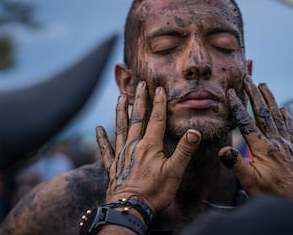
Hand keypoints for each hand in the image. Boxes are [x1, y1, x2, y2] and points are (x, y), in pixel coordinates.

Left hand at [95, 81, 200, 212]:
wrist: (130, 209)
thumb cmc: (154, 192)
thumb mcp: (175, 172)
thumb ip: (184, 150)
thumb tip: (194, 132)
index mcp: (149, 146)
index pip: (156, 119)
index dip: (159, 103)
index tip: (159, 88)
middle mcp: (133, 146)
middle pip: (137, 118)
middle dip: (139, 100)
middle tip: (139, 84)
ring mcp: (121, 155)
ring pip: (120, 128)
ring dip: (121, 112)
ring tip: (120, 97)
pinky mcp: (113, 166)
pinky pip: (106, 149)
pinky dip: (101, 138)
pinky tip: (98, 129)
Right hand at [221, 75, 292, 204]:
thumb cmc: (271, 192)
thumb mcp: (249, 182)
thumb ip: (236, 164)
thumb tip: (221, 151)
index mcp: (263, 148)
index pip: (247, 122)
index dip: (238, 106)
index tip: (231, 92)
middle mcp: (275, 141)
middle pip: (263, 113)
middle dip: (254, 94)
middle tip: (248, 78)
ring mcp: (285, 143)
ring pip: (277, 115)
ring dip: (269, 98)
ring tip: (263, 84)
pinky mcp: (292, 147)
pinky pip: (288, 126)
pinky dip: (286, 114)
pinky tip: (284, 108)